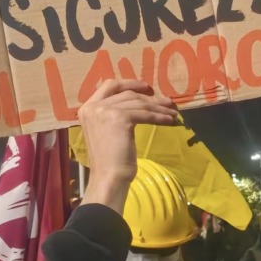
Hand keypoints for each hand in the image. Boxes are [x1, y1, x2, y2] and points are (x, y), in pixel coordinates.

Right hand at [78, 80, 178, 212]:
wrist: (108, 177)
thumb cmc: (109, 160)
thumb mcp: (108, 131)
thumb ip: (113, 115)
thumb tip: (139, 101)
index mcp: (87, 108)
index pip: (109, 85)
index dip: (130, 83)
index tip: (147, 88)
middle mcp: (93, 106)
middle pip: (128, 94)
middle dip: (150, 97)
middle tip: (167, 101)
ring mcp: (105, 111)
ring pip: (139, 104)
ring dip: (159, 108)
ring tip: (173, 112)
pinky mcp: (119, 118)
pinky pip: (145, 114)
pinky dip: (159, 117)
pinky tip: (170, 121)